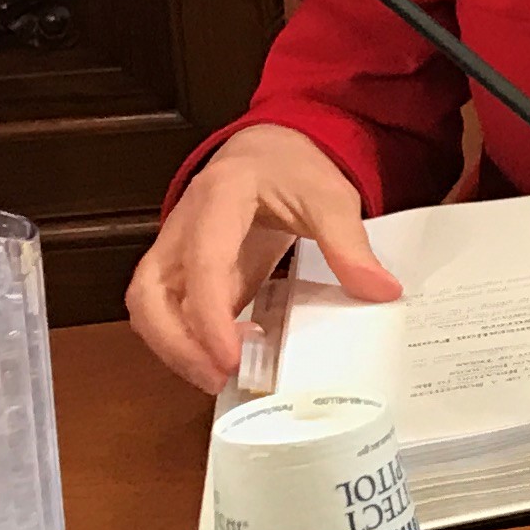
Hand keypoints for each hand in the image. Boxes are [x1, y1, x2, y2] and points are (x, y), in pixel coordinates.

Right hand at [127, 124, 398, 397]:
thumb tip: (382, 291)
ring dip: (174, 348)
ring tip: (221, 376)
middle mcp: (182, 225)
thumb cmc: (292, 169)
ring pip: (147, 307)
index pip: (202, 263)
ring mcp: (174, 249)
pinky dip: (185, 341)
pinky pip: (165, 311)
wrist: (267, 151)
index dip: (210, 316)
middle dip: (176, 344)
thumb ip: (350, 244)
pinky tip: (225, 358)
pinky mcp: (180, 271)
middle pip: (149, 293)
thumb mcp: (330, 197)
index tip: (231, 359)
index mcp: (220, 198)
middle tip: (219, 378)